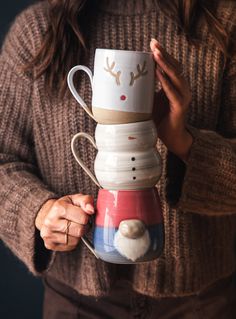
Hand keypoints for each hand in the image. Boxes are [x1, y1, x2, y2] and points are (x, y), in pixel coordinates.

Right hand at [35, 194, 94, 250]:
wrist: (47, 215)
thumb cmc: (65, 206)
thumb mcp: (76, 199)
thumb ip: (86, 200)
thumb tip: (91, 210)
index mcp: (58, 208)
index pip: (83, 218)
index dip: (86, 216)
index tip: (82, 214)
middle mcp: (51, 222)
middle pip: (79, 230)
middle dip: (83, 226)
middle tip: (79, 222)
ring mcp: (49, 234)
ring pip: (75, 240)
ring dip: (78, 234)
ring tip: (73, 226)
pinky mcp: (50, 245)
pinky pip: (70, 246)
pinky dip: (73, 241)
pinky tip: (68, 233)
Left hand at [150, 38, 192, 161]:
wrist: (171, 137)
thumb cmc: (159, 119)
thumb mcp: (150, 102)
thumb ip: (144, 91)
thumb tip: (125, 82)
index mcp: (174, 86)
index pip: (170, 66)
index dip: (163, 54)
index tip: (153, 43)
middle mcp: (181, 89)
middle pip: (174, 67)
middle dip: (164, 54)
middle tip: (154, 43)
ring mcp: (182, 97)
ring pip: (176, 76)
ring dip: (165, 64)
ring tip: (156, 54)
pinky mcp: (180, 107)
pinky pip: (173, 92)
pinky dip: (166, 82)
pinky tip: (159, 73)